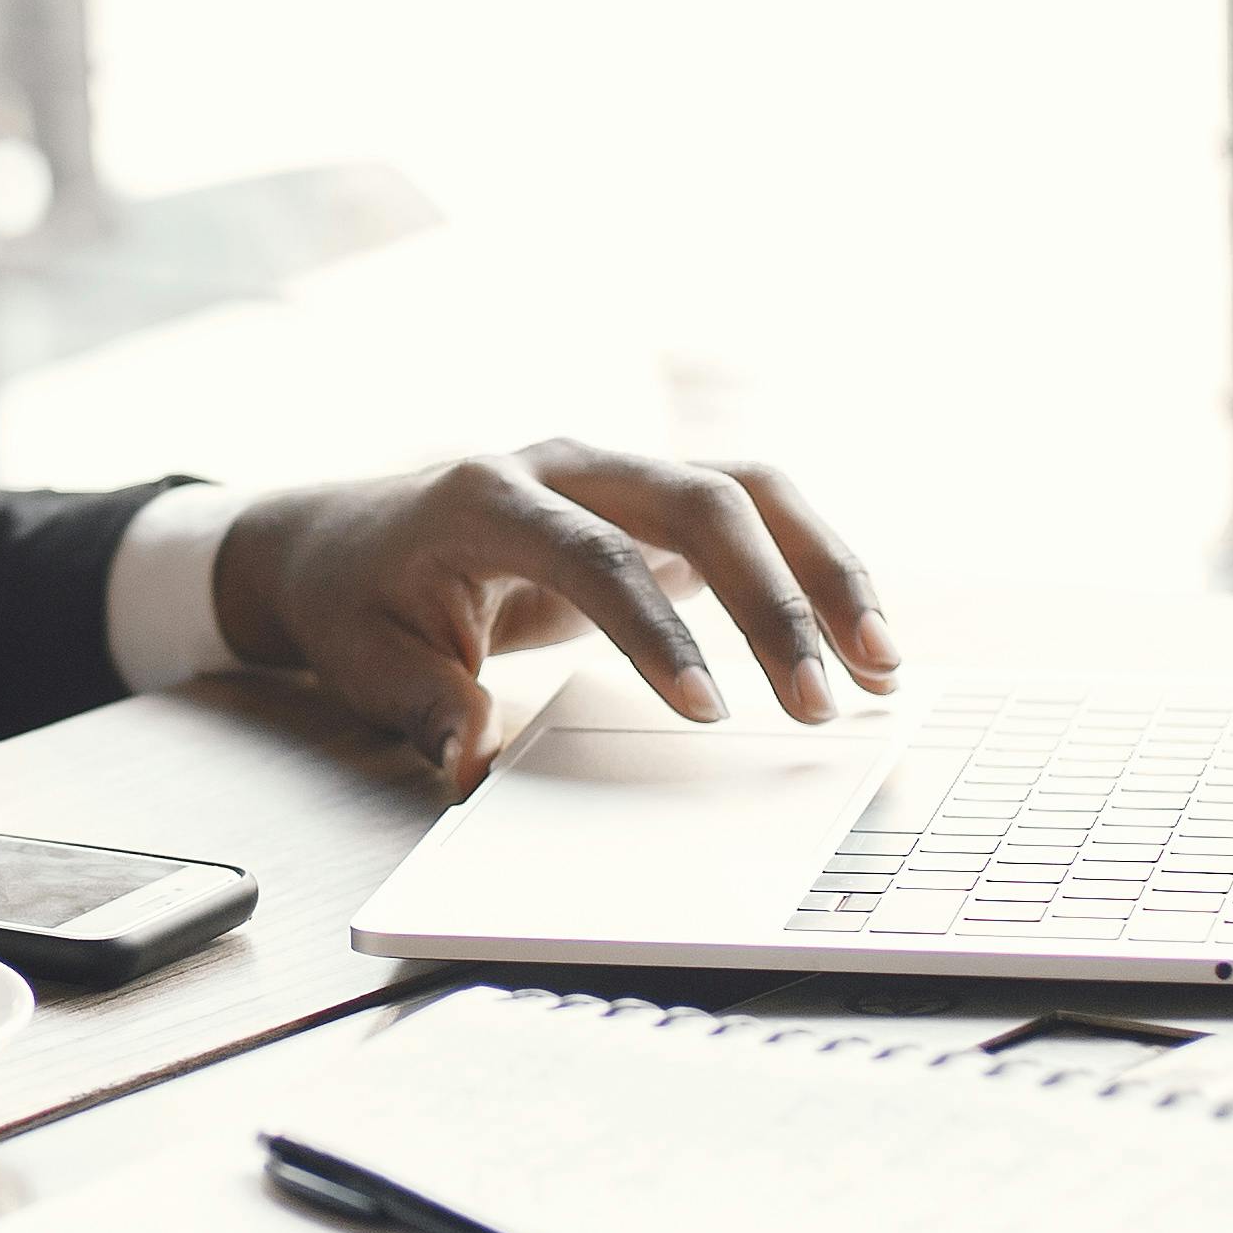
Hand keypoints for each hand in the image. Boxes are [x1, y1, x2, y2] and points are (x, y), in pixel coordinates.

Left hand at [209, 443, 893, 796]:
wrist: (347, 537)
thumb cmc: (363, 603)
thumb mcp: (369, 664)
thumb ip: (428, 711)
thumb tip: (471, 770)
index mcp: (485, 496)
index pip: (590, 554)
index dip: (656, 630)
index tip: (710, 713)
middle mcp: (565, 461)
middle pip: (698, 503)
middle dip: (772, 602)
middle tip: (820, 705)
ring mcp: (620, 469)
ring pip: (749, 491)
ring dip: (825, 572)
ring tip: (885, 667)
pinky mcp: (657, 496)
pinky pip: (757, 513)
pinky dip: (816, 568)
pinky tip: (864, 642)